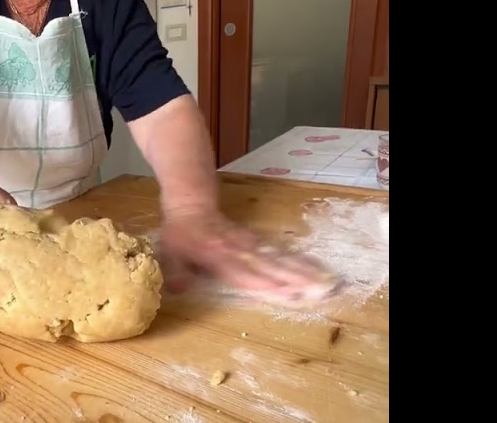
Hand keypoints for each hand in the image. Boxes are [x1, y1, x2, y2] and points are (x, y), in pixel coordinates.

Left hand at [157, 207, 344, 304]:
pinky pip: (279, 252)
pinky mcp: (256, 242)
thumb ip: (177, 273)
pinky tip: (314, 267)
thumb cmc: (181, 233)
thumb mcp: (170, 252)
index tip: (289, 294)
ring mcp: (250, 245)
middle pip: (272, 267)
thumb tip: (179, 291)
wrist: (192, 203)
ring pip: (280, 259)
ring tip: (326, 280)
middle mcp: (240, 251)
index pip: (246, 274)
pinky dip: (298, 261)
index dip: (267, 284)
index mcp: (219, 256)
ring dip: (303, 270)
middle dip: (297, 279)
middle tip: (321, 289)